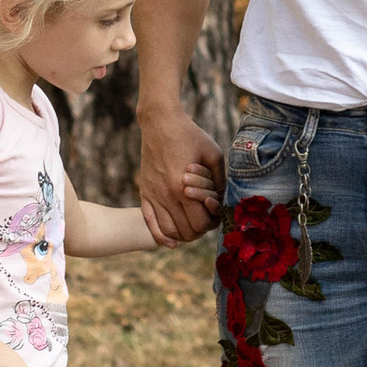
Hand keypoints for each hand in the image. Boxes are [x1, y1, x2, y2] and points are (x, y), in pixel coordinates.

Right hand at [137, 106, 224, 245]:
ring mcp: (152, 195)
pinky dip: (160, 236)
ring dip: (182, 235)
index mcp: (184, 187)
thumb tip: (223, 201)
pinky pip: (150, 223)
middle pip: (185, 231)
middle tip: (205, 221)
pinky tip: (170, 243)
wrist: (160, 123)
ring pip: (168, 231)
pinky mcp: (144, 192)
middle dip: (199, 230)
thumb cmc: (190, 136)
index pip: (200, 223)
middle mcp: (166, 195)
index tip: (215, 215)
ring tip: (192, 227)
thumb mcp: (214, 154)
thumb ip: (220, 180)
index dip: (211, 223)